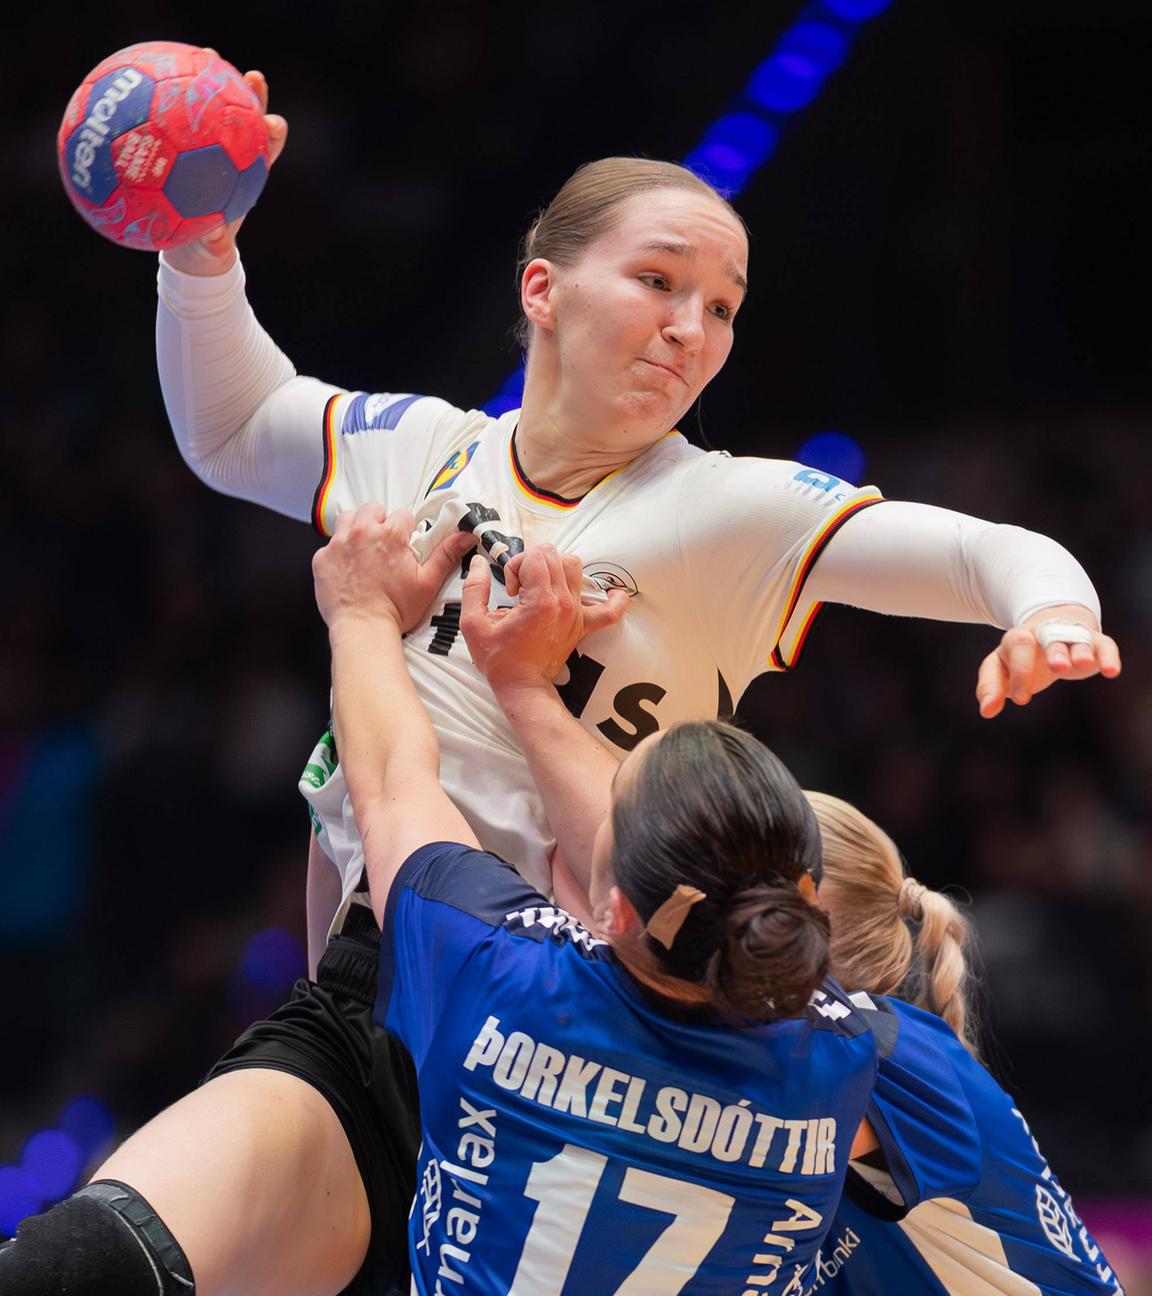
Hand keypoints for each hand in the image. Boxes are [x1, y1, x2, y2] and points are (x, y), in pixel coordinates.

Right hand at [162, 61, 287, 275]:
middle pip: (246, 121)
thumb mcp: (211, 249)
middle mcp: (232, 158)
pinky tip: (152, 77)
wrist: (190, 248)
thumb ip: (214, 243)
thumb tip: (215, 239)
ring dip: (209, 81)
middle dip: (250, 95)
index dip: (272, 134)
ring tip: (206, 54)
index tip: (272, 122)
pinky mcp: (184, 146)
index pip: (266, 151)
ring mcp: (208, 149)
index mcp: (245, 179)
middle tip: (248, 74)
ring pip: (213, 109)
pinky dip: (168, 98)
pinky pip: (175, 117)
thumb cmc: (206, 247)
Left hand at [313, 504, 475, 632]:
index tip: (404, 545)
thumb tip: (465, 536)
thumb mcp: (428, 582)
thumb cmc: (396, 609)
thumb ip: (446, 554)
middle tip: (384, 545)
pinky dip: (339, 552)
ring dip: (357, 528)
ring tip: (365, 550)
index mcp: (390, 535)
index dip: (406, 530)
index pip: (402, 515)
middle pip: (372, 509)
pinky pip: (330, 544)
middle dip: (379, 522)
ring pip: (348, 519)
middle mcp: (362, 532)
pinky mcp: (322, 559)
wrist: (363, 630)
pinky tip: (348, 569)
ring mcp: (339, 544)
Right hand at [461, 544, 628, 693]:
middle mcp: (563, 603)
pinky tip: (611, 593)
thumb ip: (474, 588)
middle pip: (553, 555)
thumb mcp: (474, 624)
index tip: (509, 589)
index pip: (533, 556)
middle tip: (519, 588)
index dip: (515, 565)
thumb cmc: (499, 660)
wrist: (522, 686)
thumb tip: (478, 562)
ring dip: (555, 568)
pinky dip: (613, 599)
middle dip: (531, 563)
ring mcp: (576, 613)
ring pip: (575, 566)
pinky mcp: (582, 625)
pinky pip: (609, 611)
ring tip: (540, 586)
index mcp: (540, 602)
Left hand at [976, 603, 1120, 717]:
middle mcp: (1044, 633)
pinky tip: (1110, 671)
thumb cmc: (1022, 656)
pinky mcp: (1094, 642)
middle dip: (1052, 651)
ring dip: (1079, 650)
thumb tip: (986, 711)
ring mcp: (1070, 635)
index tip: (1020, 699)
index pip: (1017, 648)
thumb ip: (991, 687)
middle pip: (1048, 636)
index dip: (1019, 672)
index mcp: (1018, 639)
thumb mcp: (1001, 668)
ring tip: (1081, 663)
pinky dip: (1108, 656)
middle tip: (1056, 668)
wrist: (1052, 628)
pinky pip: (1104, 645)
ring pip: (1076, 638)